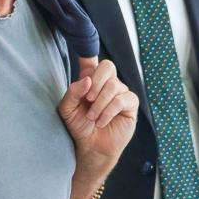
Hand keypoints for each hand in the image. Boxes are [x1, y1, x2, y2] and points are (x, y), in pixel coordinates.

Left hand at [58, 58, 138, 181]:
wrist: (90, 147)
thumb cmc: (79, 127)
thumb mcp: (68, 109)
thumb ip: (73, 92)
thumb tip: (86, 79)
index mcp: (90, 80)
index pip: (91, 59)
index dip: (88, 51)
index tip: (85, 51)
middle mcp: (107, 83)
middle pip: (108, 66)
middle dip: (96, 82)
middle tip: (88, 100)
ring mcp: (120, 93)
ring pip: (114, 85)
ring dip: (100, 103)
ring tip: (92, 117)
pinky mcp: (130, 105)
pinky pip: (122, 100)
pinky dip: (109, 111)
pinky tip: (101, 122)